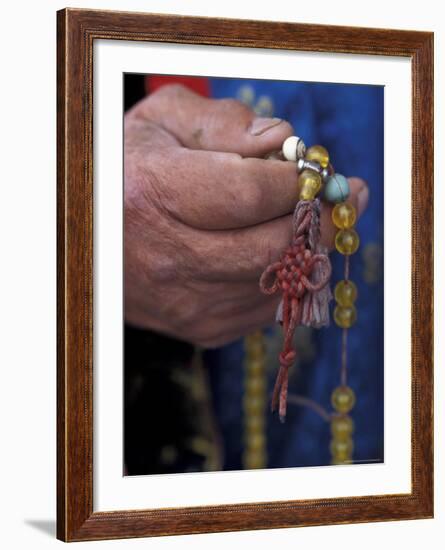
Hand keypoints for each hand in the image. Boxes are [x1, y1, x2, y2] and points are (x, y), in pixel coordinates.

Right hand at [124, 84, 368, 346]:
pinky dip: (289, 278)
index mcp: (153, 194)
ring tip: (318, 220)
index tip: (320, 172)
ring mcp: (186, 302)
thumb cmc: (133, 171)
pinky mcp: (201, 329)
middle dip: (322, 221)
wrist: (98, 240)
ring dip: (312, 250)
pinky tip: (283, 252)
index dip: (297, 184)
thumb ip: (223, 122)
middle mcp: (168, 258)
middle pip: (272, 248)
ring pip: (279, 283)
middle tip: (346, 198)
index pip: (248, 194)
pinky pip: (269, 307)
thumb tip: (283, 142)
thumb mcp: (163, 123)